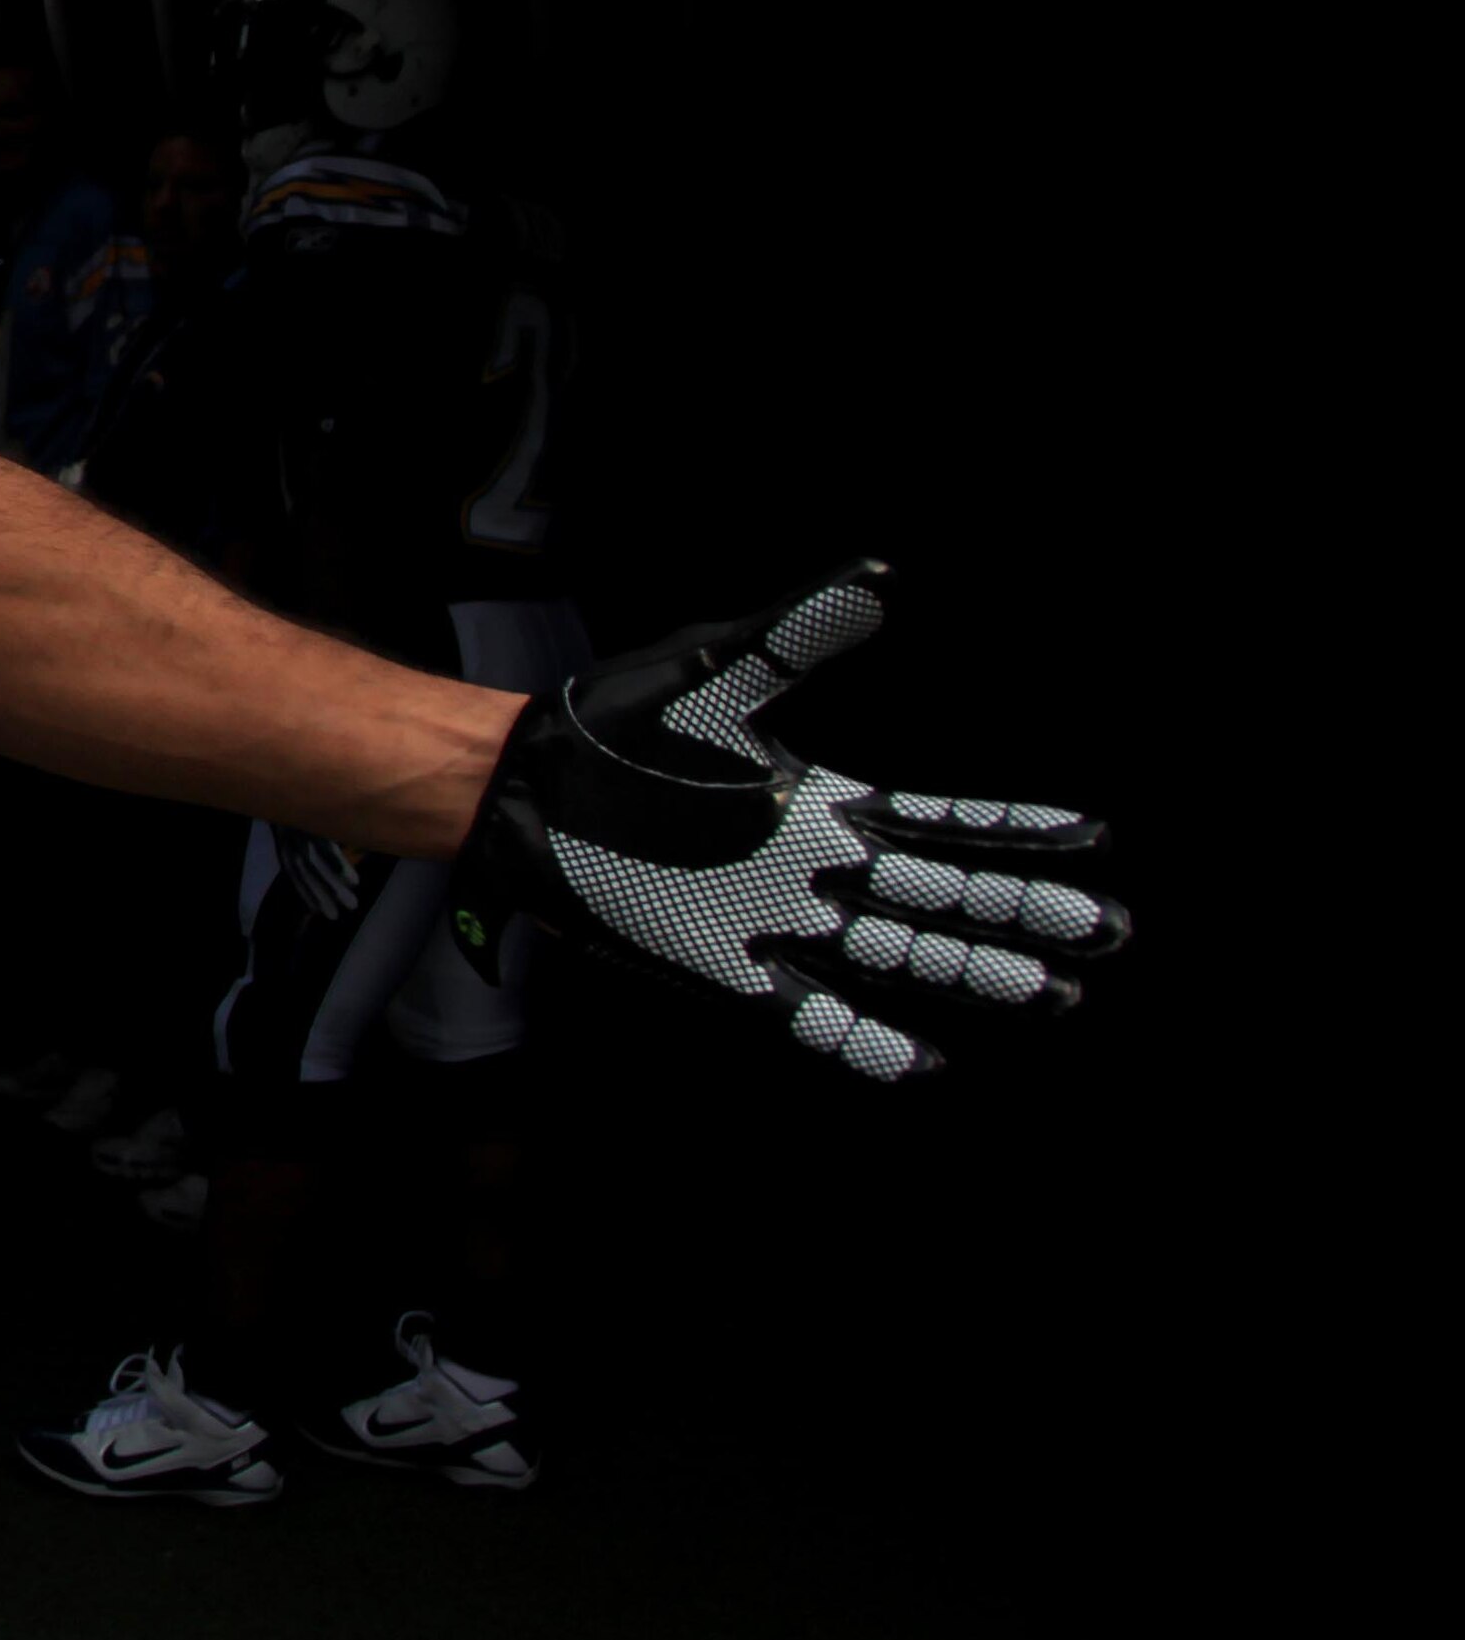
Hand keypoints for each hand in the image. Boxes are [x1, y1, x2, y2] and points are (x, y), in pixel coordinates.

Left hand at [455, 563, 1124, 1078]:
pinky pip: (815, 1014)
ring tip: (1054, 993)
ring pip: (903, 957)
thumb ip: (800, 632)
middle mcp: (817, 870)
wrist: (530, 787)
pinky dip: (870, 1041)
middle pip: (945, 899)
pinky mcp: (729, 969)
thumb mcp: (717, 671)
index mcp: (823, 806)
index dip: (1015, 831)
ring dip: (976, 975)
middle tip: (1108, 930)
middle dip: (1024, 913)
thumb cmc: (617, 726)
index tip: (1094, 837)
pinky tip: (928, 1065)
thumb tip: (879, 574)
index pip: (941, 824)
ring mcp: (779, 924)